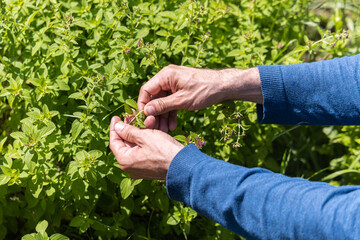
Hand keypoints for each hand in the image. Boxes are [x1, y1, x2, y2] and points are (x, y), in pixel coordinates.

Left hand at [109, 116, 183, 179]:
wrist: (184, 166)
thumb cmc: (163, 150)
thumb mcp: (144, 136)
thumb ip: (128, 131)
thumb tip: (117, 127)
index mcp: (125, 161)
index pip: (114, 142)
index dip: (114, 128)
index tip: (117, 117)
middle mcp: (130, 168)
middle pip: (125, 144)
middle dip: (129, 128)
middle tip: (131, 115)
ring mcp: (140, 169)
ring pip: (135, 147)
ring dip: (139, 133)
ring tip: (144, 119)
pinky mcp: (150, 168)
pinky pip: (143, 152)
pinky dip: (145, 141)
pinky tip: (150, 130)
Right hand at [138, 65, 261, 131]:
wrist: (224, 86)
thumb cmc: (205, 90)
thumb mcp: (182, 100)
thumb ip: (163, 105)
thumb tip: (146, 111)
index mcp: (166, 76)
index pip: (146, 91)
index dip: (143, 105)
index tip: (144, 119)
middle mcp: (168, 78)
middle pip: (154, 98)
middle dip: (154, 114)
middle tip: (154, 128)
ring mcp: (174, 84)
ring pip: (163, 102)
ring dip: (163, 116)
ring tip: (164, 130)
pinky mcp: (180, 90)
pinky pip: (171, 102)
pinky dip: (171, 113)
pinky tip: (173, 125)